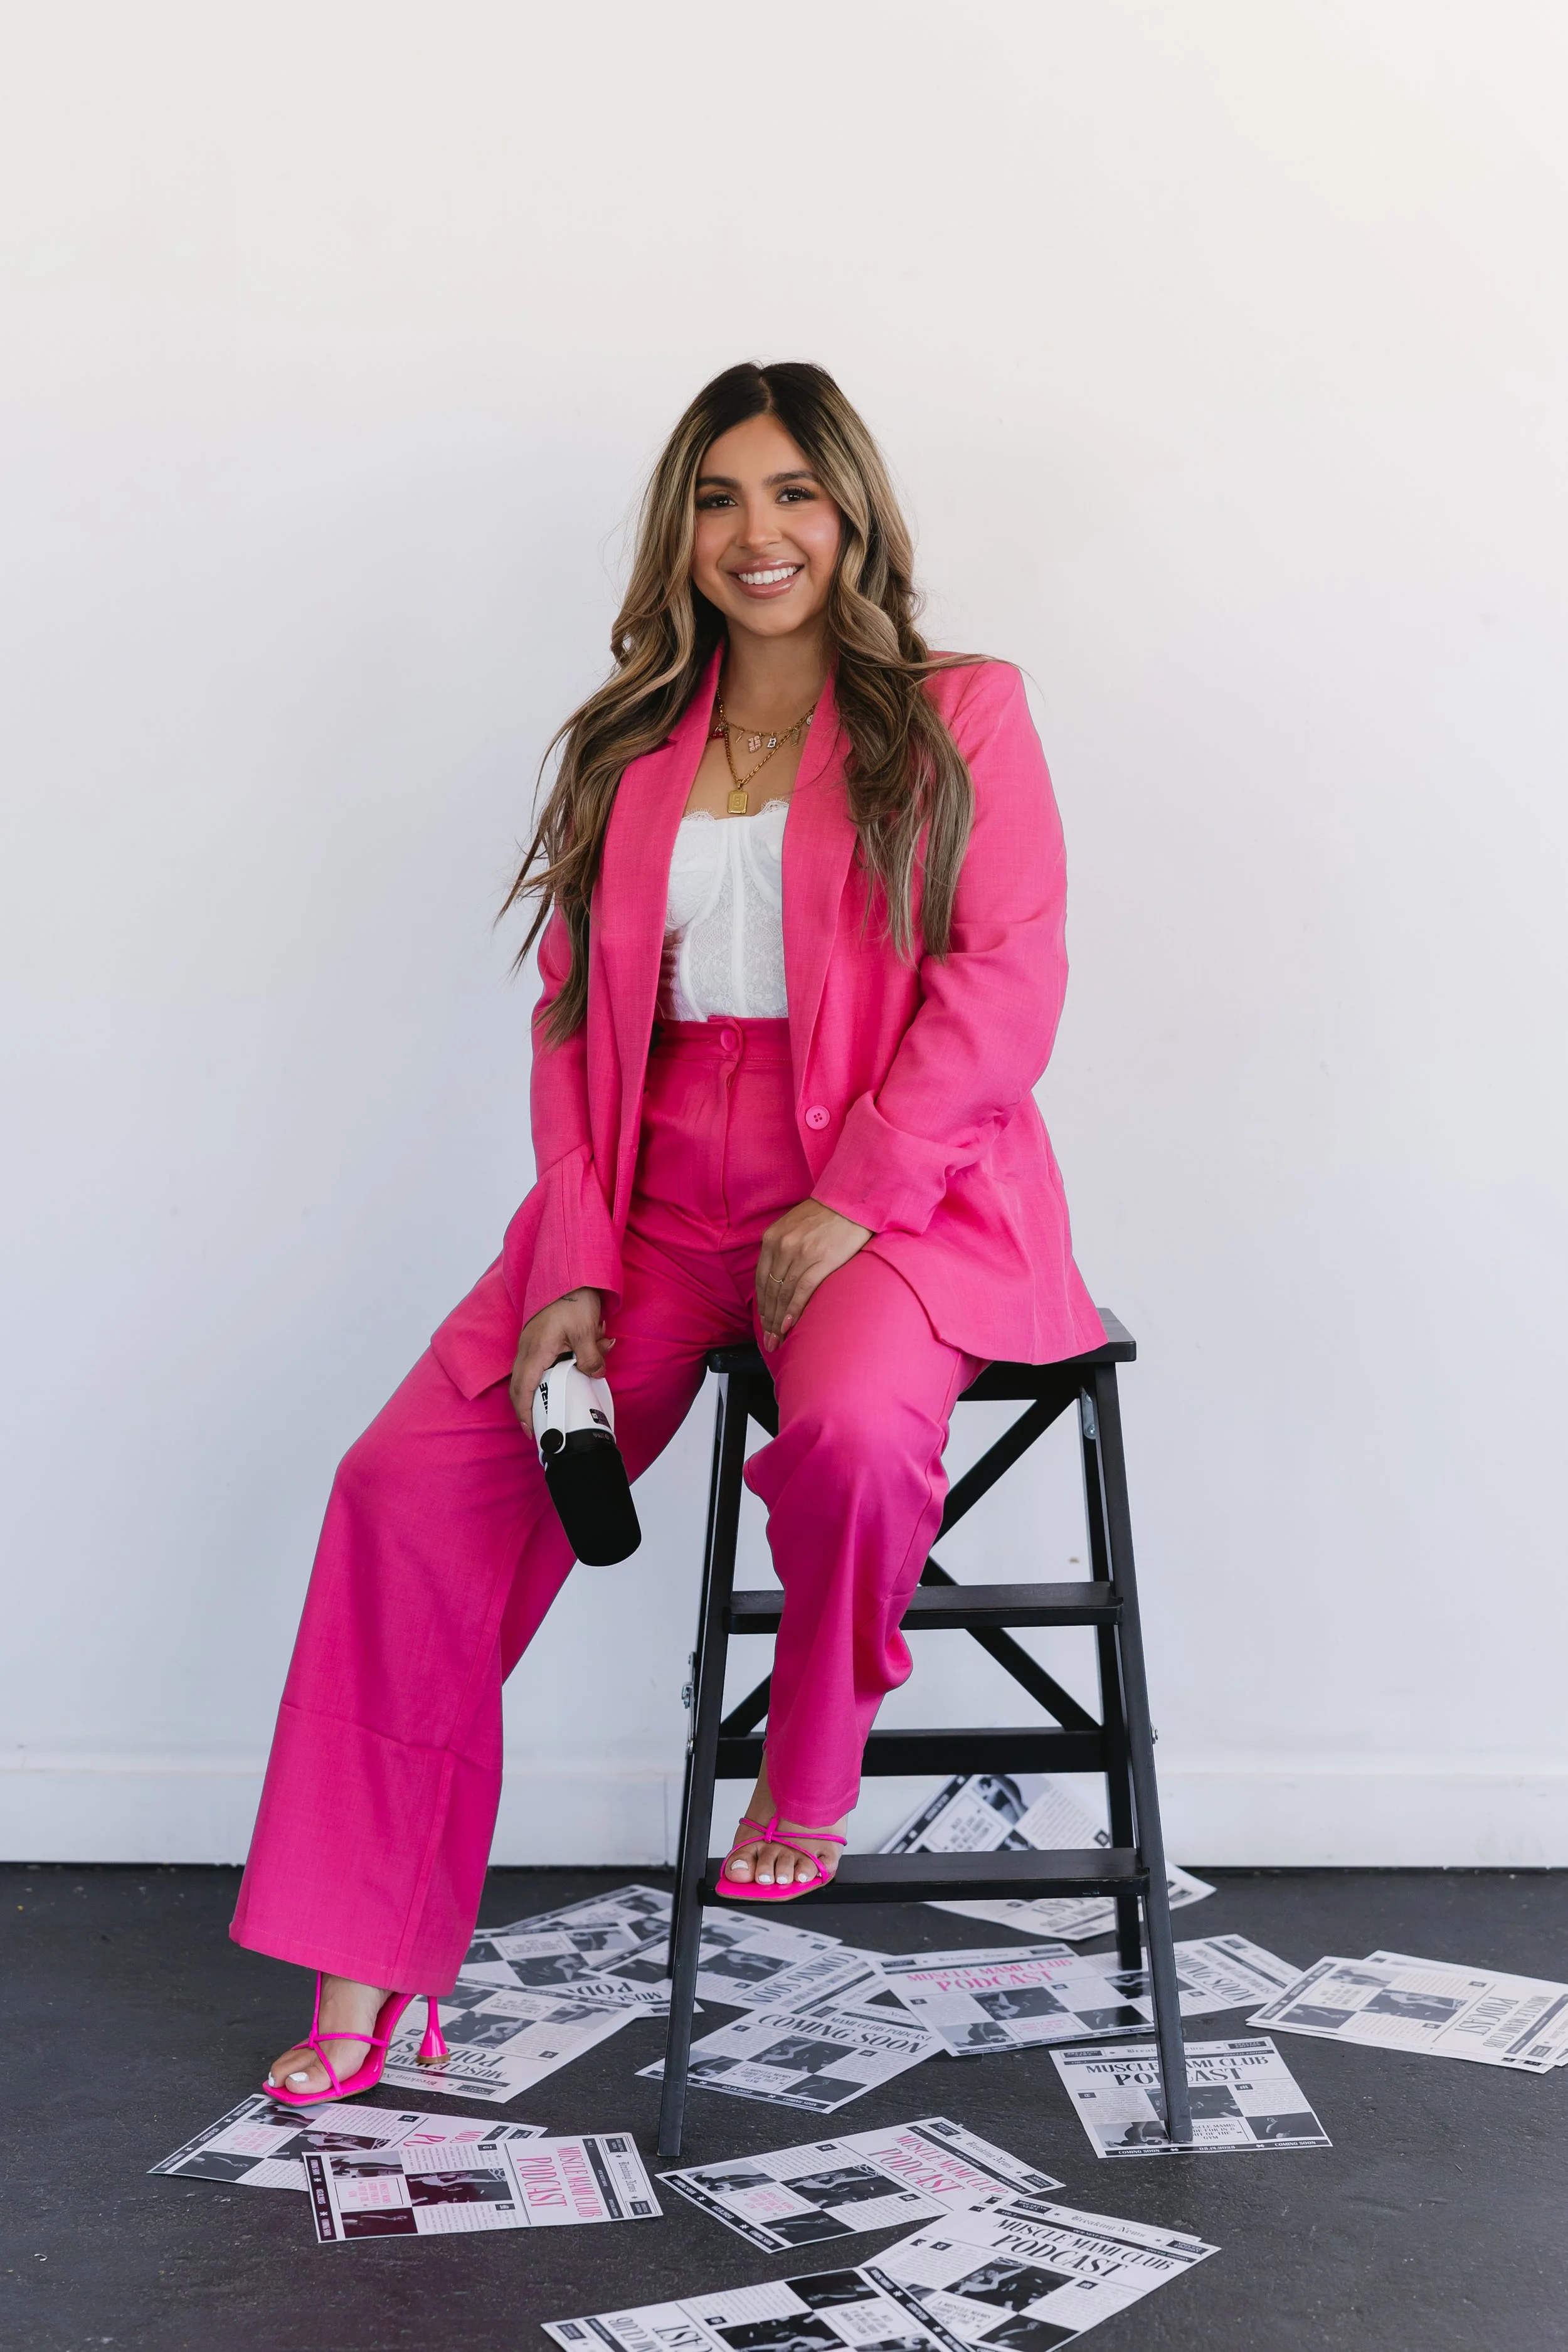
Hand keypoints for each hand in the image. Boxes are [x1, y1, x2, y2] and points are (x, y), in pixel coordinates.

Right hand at [509, 1288, 610, 1428]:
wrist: (570, 1273)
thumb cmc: (573, 1298)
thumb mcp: (586, 1329)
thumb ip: (590, 1357)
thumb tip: (595, 1375)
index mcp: (535, 1351)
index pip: (523, 1389)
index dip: (524, 1412)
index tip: (530, 1430)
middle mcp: (527, 1349)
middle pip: (520, 1387)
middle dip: (528, 1408)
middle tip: (538, 1427)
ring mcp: (531, 1344)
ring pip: (532, 1375)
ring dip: (548, 1387)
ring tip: (563, 1398)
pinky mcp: (538, 1339)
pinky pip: (541, 1362)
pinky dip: (556, 1370)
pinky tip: (580, 1363)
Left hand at [755, 1200, 872, 1347]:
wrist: (852, 1201)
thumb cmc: (826, 1215)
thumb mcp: (793, 1227)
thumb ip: (782, 1249)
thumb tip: (778, 1279)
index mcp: (772, 1238)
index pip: (761, 1279)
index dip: (761, 1306)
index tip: (763, 1324)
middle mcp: (782, 1245)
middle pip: (770, 1290)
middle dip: (767, 1319)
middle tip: (768, 1341)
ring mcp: (800, 1253)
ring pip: (783, 1294)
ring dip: (778, 1320)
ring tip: (778, 1340)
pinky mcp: (821, 1259)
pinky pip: (802, 1290)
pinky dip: (794, 1310)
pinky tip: (789, 1325)